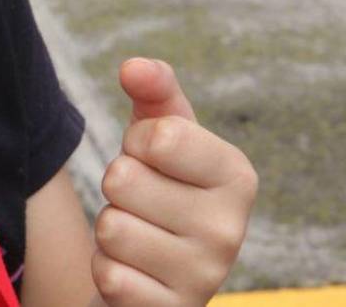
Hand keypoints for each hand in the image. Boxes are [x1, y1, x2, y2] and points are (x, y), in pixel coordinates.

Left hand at [91, 58, 257, 306]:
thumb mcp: (159, 132)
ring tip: (138, 233)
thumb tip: (133, 67)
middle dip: (118, 186)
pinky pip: (109, 276)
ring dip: (110, 227)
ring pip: (111, 228)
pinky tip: (134, 271)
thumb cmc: (160, 184)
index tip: (154, 160)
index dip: (137, 142)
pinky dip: (108, 269)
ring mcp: (204, 278)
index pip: (157, 136)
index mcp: (237, 175)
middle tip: (142, 201)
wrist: (156, 270)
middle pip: (123, 179)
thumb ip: (154, 89)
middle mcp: (231, 229)